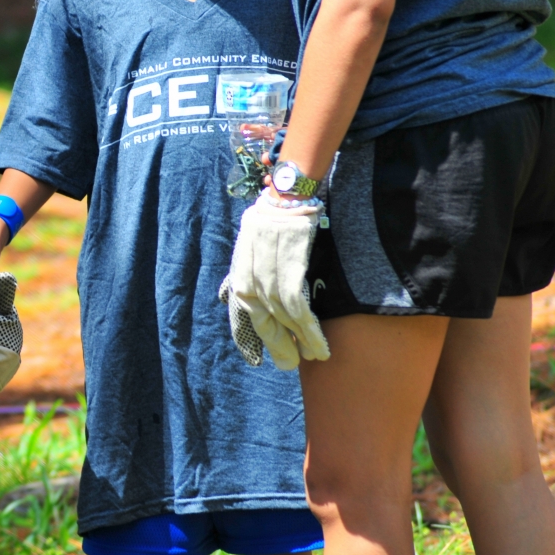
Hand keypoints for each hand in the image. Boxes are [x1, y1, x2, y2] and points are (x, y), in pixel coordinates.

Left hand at [229, 194, 329, 370]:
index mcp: (239, 266)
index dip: (251, 335)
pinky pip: (296, 300)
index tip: (260, 358)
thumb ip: (252, 272)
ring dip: (298, 338)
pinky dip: (306, 323)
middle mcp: (249, 266)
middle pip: (260, 315)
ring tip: (312, 355)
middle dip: (276, 343)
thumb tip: (248, 301)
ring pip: (280, 311)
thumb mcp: (254, 244)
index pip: (242, 308)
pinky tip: (316, 337)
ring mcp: (268, 262)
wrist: (290, 189)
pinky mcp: (290, 257)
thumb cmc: (276, 219)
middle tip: (289, 364)